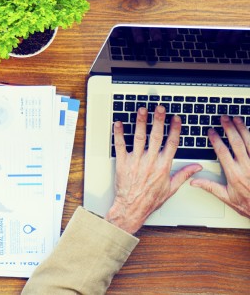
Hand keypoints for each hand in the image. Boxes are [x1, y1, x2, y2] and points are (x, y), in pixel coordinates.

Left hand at [105, 106, 201, 234]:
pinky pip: (120, 145)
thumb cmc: (151, 199)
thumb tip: (197, 167)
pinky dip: (119, 133)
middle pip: (156, 136)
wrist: (132, 207)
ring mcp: (135, 161)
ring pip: (138, 137)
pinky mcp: (122, 162)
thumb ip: (184, 174)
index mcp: (163, 166)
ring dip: (140, 122)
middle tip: (159, 108)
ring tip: (142, 110)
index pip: (171, 143)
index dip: (174, 129)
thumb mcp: (171, 188)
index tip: (176, 118)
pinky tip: (119, 123)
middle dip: (158, 120)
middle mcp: (150, 161)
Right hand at [190, 116, 249, 217]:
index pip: (222, 152)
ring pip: (249, 142)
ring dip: (243, 129)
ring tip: (237, 119)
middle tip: (224, 118)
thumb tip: (194, 182)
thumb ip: (210, 187)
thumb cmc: (248, 204)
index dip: (215, 139)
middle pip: (236, 143)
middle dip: (229, 128)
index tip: (211, 131)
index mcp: (234, 174)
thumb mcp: (227, 198)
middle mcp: (246, 167)